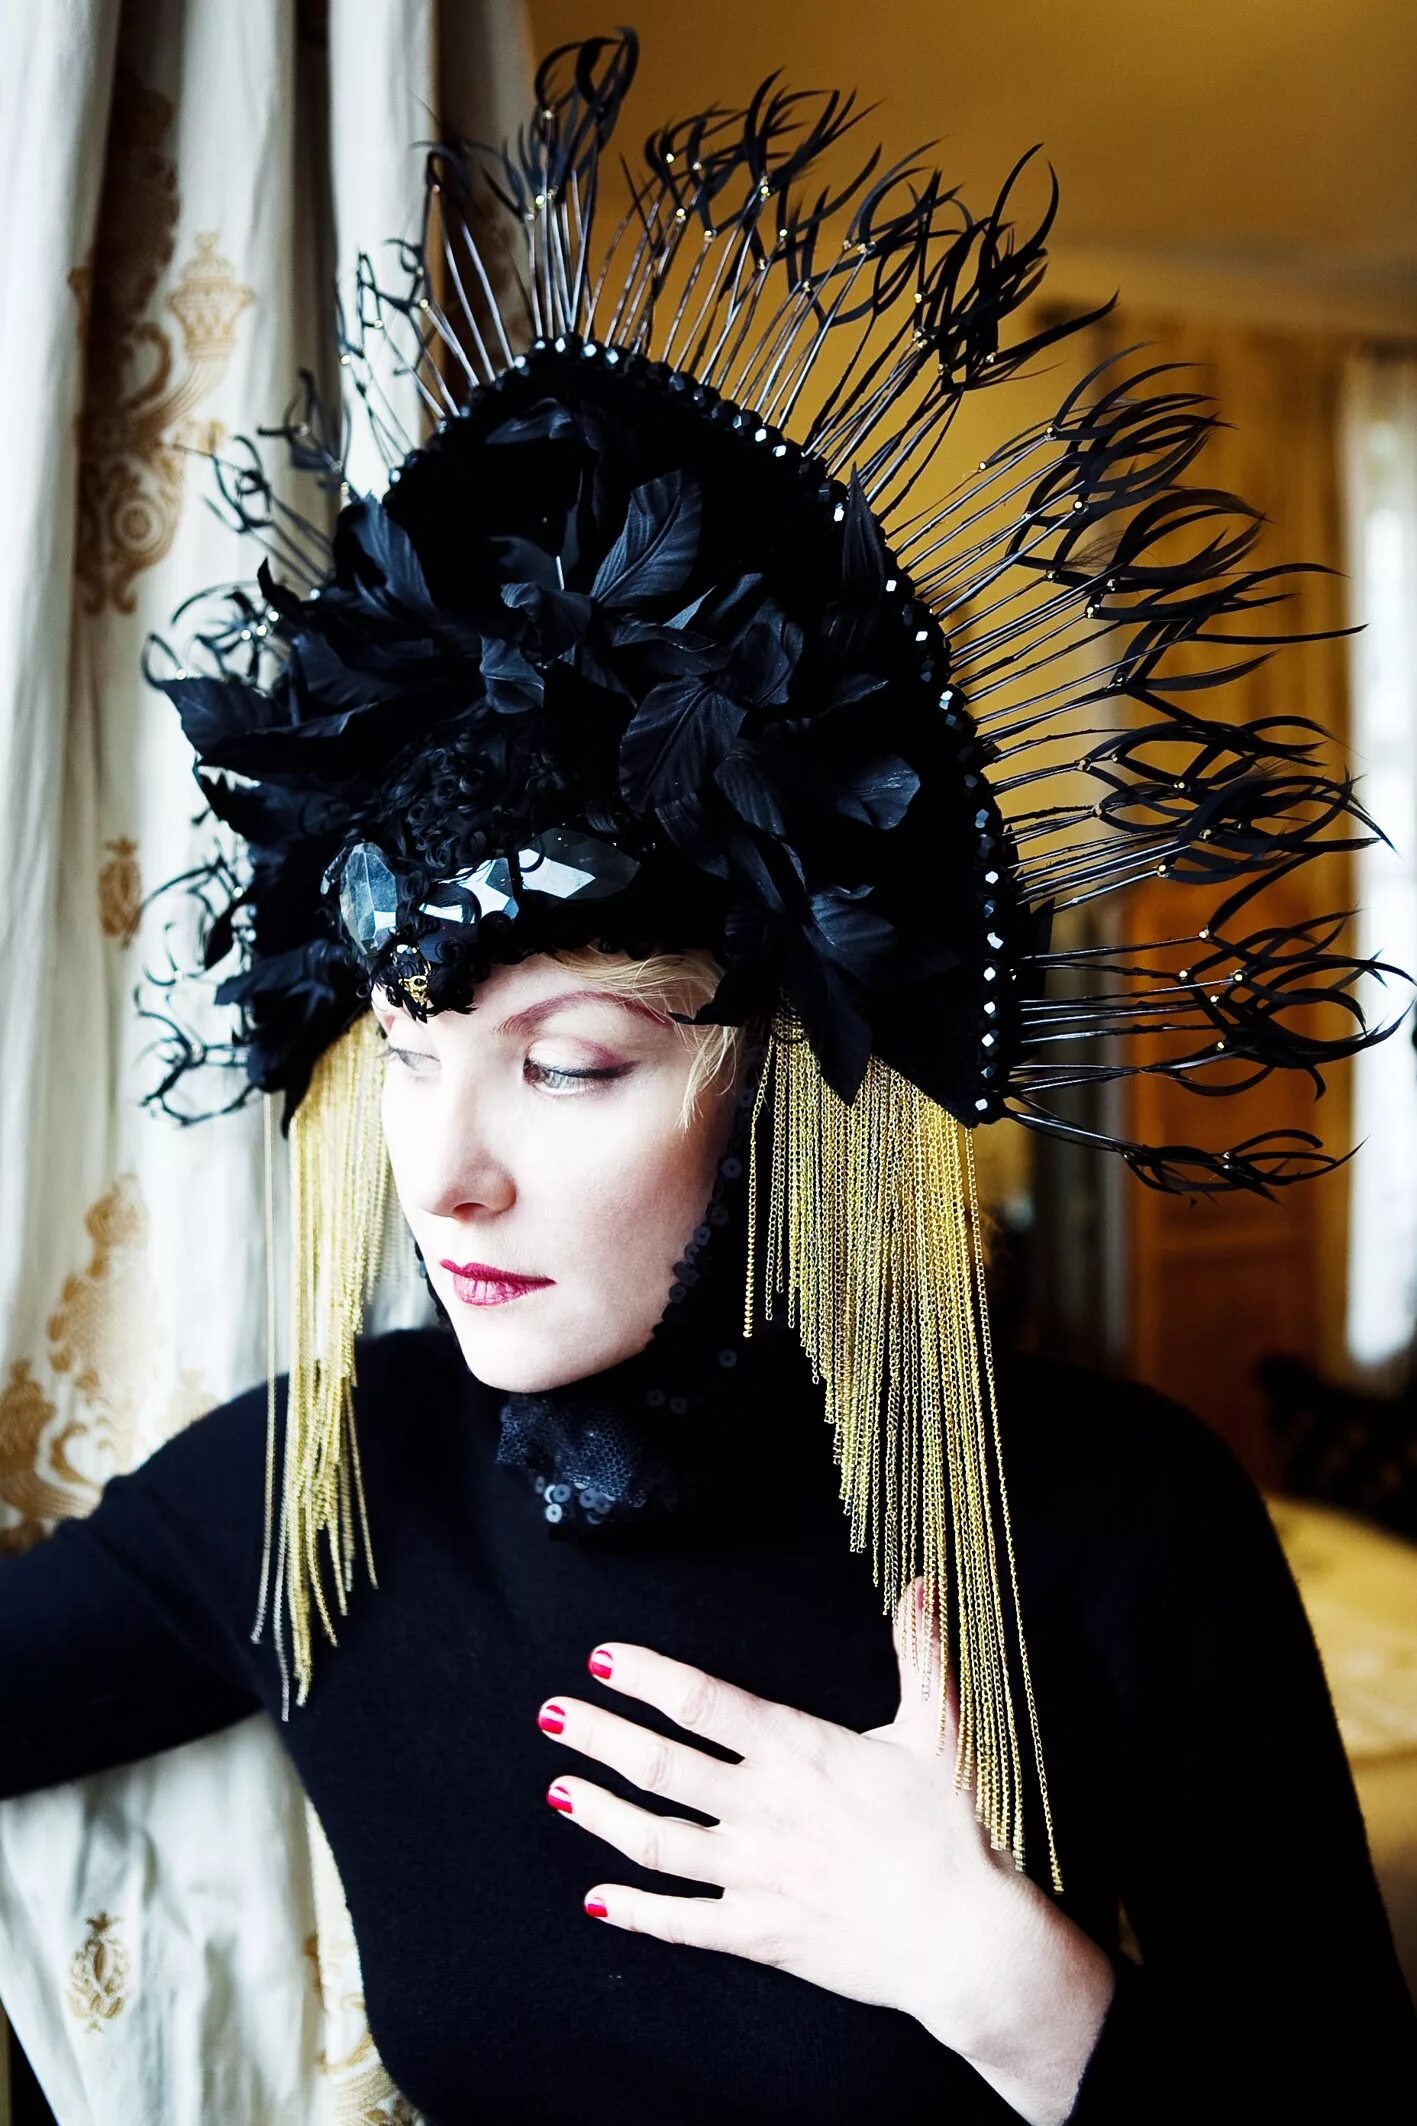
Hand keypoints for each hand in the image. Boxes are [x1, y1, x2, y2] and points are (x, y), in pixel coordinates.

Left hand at [536, 1578, 1114, 2121]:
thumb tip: (923, 1583)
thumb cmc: (954, 1830)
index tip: (601, 1660)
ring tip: (558, 1791)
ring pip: (658, 1841)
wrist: (968, 1939)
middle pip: (661, 1765)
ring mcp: (754, 1875)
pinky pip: (683, 1924)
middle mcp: (763, 1808)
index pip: (704, 1702)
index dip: (646, 1677)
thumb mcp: (938, 1731)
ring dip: (602, 1815)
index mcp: (798, 1751)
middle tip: (550, 1715)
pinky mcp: (759, 1934)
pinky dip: (636, 1913)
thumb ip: (920, 1654)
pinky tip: (597, 1901)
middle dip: (600, 1736)